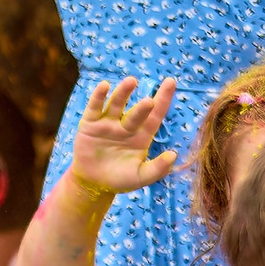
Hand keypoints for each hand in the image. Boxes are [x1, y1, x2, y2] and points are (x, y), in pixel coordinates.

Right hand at [65, 76, 179, 196]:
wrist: (93, 183)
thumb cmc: (120, 179)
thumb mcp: (141, 177)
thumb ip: (158, 168)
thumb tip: (174, 155)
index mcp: (142, 136)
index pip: (155, 115)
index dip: (163, 99)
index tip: (171, 82)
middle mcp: (126, 126)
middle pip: (137, 111)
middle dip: (143, 104)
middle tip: (149, 100)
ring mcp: (108, 123)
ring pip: (117, 104)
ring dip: (123, 92)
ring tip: (131, 82)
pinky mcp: (90, 123)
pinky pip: (95, 107)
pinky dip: (99, 96)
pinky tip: (105, 86)